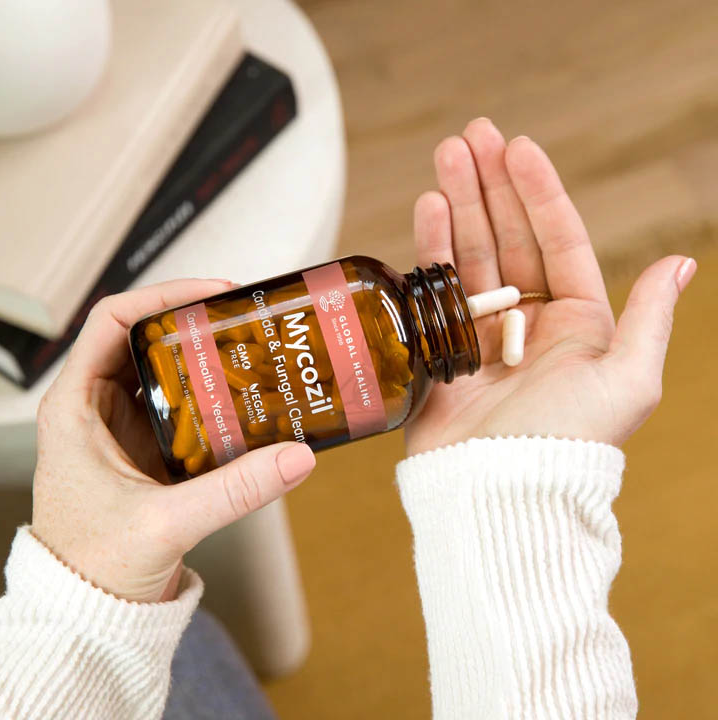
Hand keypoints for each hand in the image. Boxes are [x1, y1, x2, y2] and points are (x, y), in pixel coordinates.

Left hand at [32, 280, 314, 602]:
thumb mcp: (165, 522)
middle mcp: (95, 407)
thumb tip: (295, 457)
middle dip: (193, 322)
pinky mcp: (147, 447)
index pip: (111, 321)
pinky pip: (181, 403)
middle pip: (145, 337)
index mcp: (75, 407)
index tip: (211, 296)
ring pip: (165, 369)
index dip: (161, 296)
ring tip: (249, 347)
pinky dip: (212, 393)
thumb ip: (234, 491)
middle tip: (241, 317)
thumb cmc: (94, 568)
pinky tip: (243, 396)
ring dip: (204, 356)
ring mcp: (123, 426)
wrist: (91, 611)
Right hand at [406, 118, 695, 455]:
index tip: (517, 147)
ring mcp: (482, 332)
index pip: (557, 240)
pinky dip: (431, 248)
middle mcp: (528, 322)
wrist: (499, 489)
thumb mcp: (627, 381)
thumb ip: (648, 319)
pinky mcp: (441, 348)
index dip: (538, 192)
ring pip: (470, 255)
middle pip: (509, 238)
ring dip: (458, 205)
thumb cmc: (567, 442)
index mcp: (576, 323)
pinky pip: (436, 289)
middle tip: (469, 136)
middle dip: (490, 186)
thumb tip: (681, 263)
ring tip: (445, 158)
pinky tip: (426, 209)